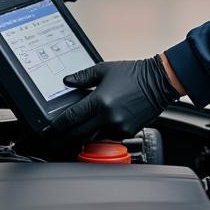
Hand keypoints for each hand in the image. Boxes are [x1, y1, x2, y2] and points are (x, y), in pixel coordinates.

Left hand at [50, 56, 179, 140]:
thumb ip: (83, 77)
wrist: (160, 81)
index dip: (57, 126)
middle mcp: (108, 117)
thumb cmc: (134, 74)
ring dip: (82, 138)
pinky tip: (96, 128)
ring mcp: (119, 127)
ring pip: (92, 139)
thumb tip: (67, 81)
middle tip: (55, 139)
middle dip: (64, 138)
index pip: (71, 119)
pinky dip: (99, 135)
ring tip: (73, 135)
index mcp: (99, 101)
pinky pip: (107, 138)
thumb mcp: (104, 69)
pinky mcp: (128, 132)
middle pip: (78, 135)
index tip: (49, 130)